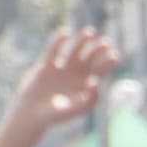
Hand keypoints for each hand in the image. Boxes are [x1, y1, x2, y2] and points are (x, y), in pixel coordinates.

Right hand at [0, 27, 118, 146]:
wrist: (33, 114)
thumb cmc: (57, 115)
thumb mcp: (76, 109)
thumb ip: (88, 98)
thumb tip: (96, 82)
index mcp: (85, 85)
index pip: (100, 70)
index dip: (108, 62)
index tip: (114, 55)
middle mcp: (75, 74)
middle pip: (90, 58)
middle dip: (98, 50)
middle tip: (105, 43)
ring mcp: (61, 68)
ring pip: (74, 51)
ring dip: (82, 41)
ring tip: (90, 32)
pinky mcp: (45, 65)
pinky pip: (53, 50)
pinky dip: (58, 41)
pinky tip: (65, 32)